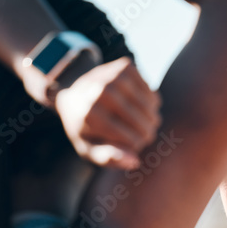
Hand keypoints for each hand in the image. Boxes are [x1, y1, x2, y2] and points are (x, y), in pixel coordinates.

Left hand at [30, 57, 161, 169]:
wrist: (74, 91)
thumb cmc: (84, 126)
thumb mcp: (89, 147)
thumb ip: (108, 158)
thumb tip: (134, 161)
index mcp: (90, 116)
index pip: (130, 138)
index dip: (137, 146)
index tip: (134, 147)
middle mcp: (101, 92)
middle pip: (141, 122)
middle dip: (147, 133)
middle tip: (147, 136)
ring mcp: (113, 76)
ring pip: (149, 106)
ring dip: (152, 118)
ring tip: (149, 124)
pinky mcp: (124, 66)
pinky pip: (150, 91)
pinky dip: (152, 101)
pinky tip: (144, 107)